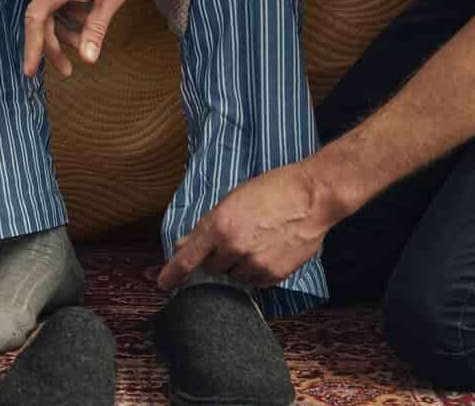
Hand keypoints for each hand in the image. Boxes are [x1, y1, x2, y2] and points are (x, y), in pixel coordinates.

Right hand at [22, 0, 136, 78]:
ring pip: (45, 2)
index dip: (32, 49)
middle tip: (69, 66)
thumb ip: (96, 27)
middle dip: (55, 43)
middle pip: (41, 17)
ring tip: (87, 25)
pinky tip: (83, 0)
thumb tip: (89, 58)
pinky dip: (61, 0)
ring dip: (62, 19)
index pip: (35, 23)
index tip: (29, 71)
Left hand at [156, 163, 334, 290]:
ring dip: (239, 264)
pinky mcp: (274, 274)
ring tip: (258, 241)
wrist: (311, 197)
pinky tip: (270, 250)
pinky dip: (258, 271)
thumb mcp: (233, 199)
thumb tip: (183, 244)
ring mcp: (254, 263)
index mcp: (219, 226)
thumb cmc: (272, 190)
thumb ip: (207, 225)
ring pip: (235, 276)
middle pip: (213, 268)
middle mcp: (234, 248)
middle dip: (219, 257)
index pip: (188, 257)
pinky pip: (256, 282)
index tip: (163, 284)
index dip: (172, 273)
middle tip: (238, 238)